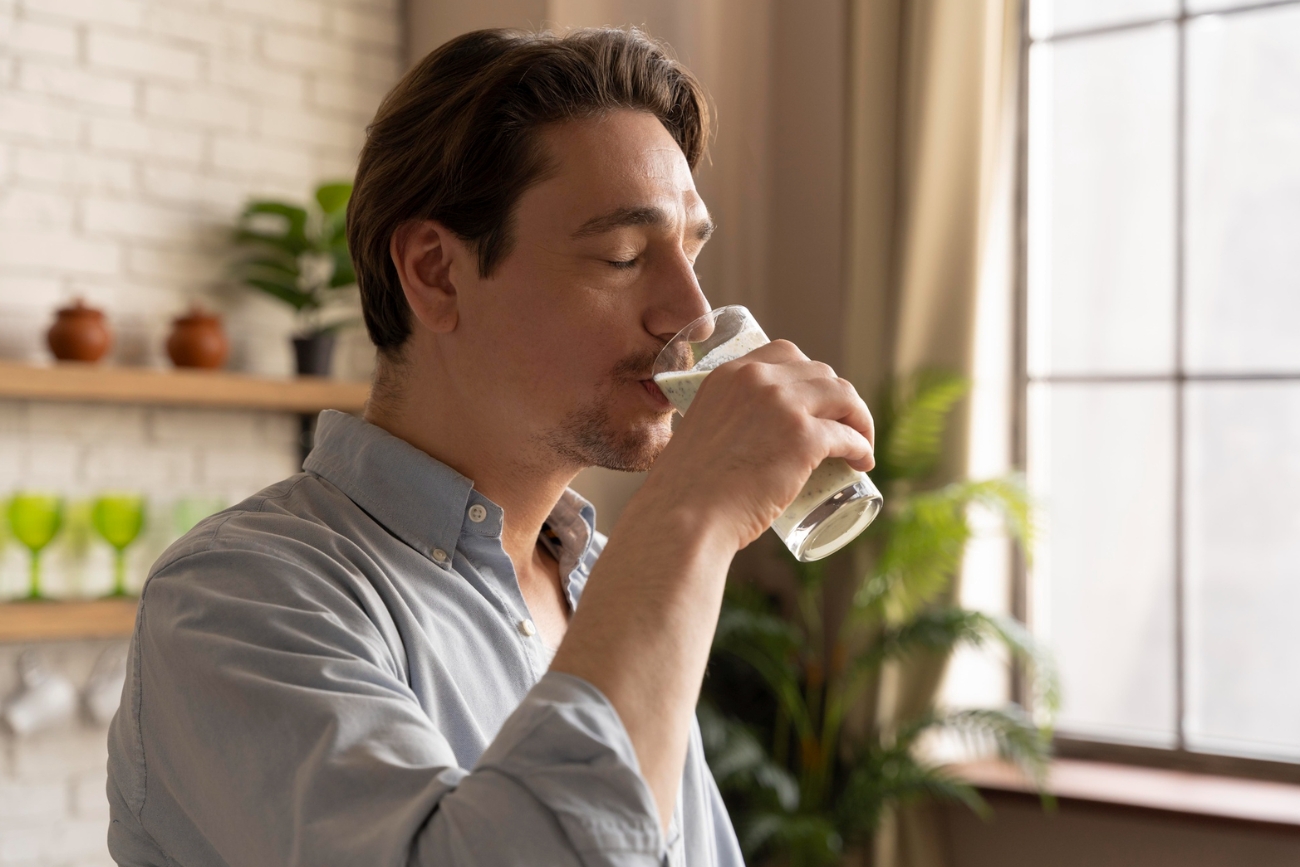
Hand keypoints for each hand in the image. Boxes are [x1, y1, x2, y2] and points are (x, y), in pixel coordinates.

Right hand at [643, 339, 874, 551]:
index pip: (785, 353)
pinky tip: (862, 461)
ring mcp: (783, 406)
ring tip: (859, 443)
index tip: (814, 401)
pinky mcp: (804, 438)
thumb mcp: (698, 432)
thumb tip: (736, 443)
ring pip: (842, 396)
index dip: (808, 376)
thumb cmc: (685, 491)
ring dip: (858, 417)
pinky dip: (861, 447)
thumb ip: (717, 425)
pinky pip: (848, 436)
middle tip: (840, 426)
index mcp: (728, 374)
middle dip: (837, 397)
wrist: (685, 517)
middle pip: (820, 372)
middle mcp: (757, 379)